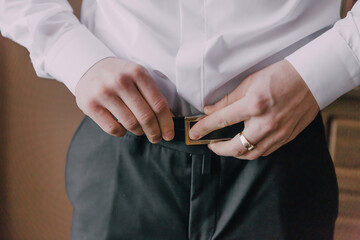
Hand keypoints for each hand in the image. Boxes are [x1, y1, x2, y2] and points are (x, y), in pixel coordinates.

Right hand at [75, 57, 173, 142]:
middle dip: (155, 132)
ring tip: (140, 131)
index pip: (158, 104)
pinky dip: (122, 132)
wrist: (88, 67)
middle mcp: (121, 81)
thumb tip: (169, 119)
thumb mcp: (137, 76)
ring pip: (131, 124)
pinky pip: (113, 128)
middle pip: (146, 116)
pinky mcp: (91, 105)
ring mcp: (104, 93)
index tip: (169, 134)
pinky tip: (123, 128)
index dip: (167, 123)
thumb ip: (153, 94)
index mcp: (137, 73)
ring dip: (139, 132)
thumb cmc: (119, 75)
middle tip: (156, 137)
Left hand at [189, 60, 318, 159]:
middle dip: (219, 149)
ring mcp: (278, 132)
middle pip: (236, 147)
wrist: (311, 78)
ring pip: (252, 154)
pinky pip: (267, 151)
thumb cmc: (280, 75)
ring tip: (227, 147)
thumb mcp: (249, 82)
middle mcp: (265, 123)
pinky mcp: (287, 136)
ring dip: (236, 153)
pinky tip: (247, 145)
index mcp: (254, 105)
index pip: (222, 120)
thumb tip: (210, 110)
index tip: (194, 133)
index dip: (204, 128)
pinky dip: (253, 151)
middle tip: (211, 144)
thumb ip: (228, 100)